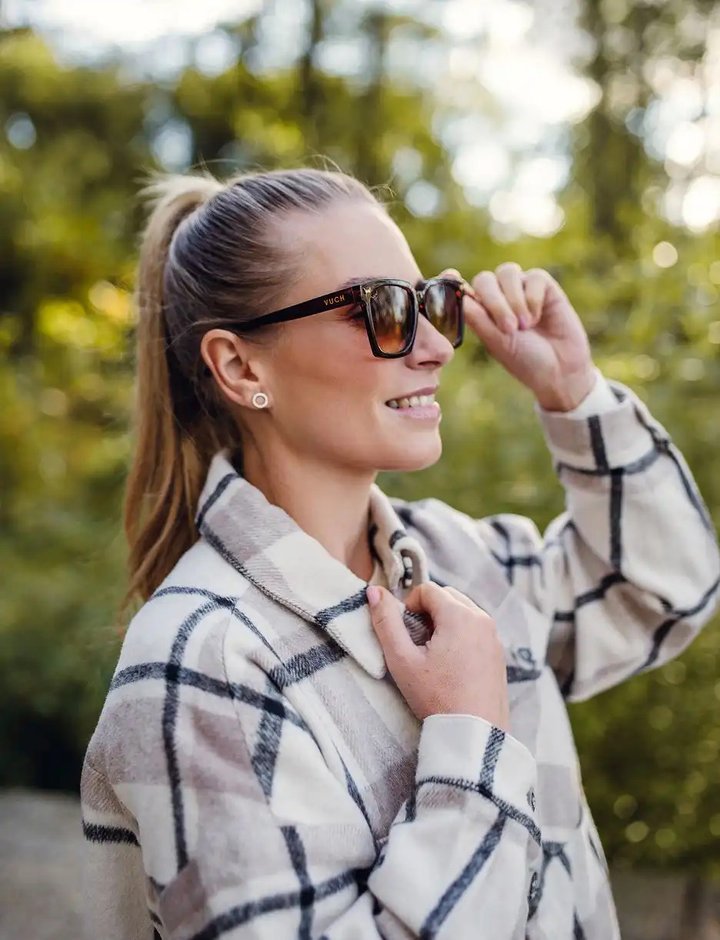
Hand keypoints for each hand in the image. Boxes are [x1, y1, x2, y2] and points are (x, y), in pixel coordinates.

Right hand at [366, 583, 509, 729]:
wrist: (474, 735)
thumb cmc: (437, 698)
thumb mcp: (402, 660)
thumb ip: (386, 622)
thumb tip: (373, 592)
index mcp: (460, 615)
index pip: (428, 590)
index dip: (409, 606)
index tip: (404, 633)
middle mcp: (482, 619)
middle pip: (447, 597)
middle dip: (428, 612)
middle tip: (416, 643)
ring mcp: (494, 637)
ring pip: (463, 612)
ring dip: (444, 622)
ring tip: (432, 655)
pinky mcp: (499, 654)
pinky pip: (476, 630)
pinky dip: (460, 635)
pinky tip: (450, 666)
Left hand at [440, 264, 595, 411]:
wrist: (560, 370)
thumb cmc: (524, 360)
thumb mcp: (496, 341)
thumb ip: (477, 317)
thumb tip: (455, 295)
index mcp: (481, 311)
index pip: (463, 288)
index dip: (452, 281)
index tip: (450, 276)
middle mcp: (499, 296)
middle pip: (485, 279)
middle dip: (495, 302)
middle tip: (508, 328)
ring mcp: (521, 289)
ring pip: (508, 273)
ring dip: (514, 300)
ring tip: (524, 326)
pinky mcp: (544, 286)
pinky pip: (534, 277)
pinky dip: (533, 298)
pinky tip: (537, 318)